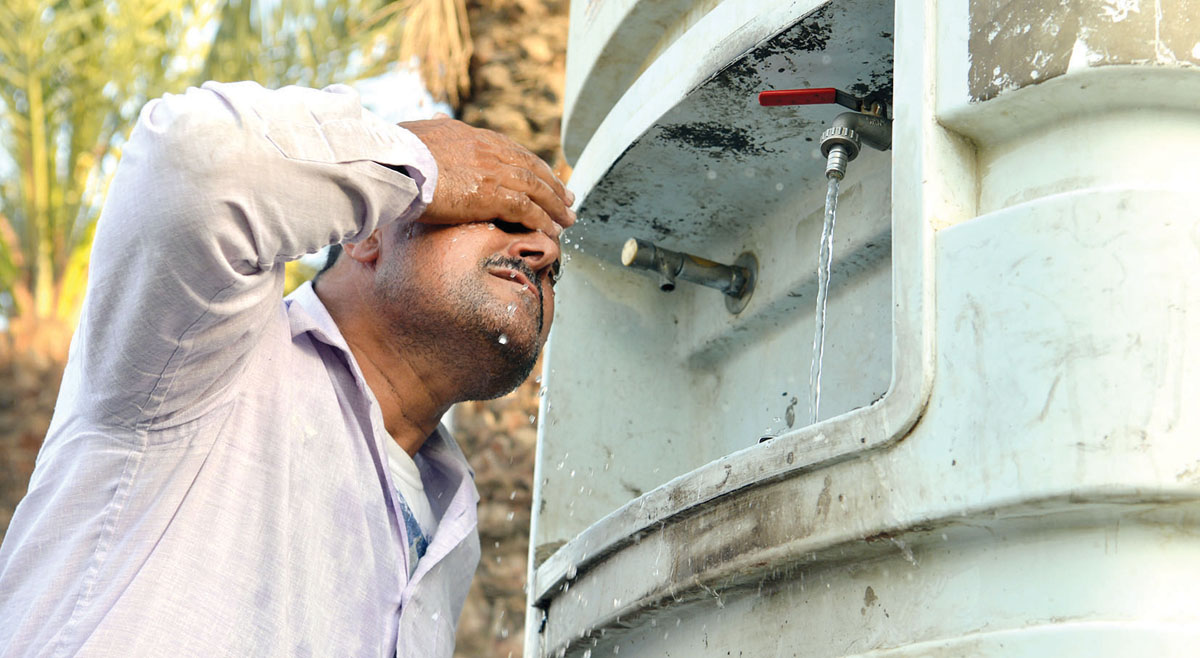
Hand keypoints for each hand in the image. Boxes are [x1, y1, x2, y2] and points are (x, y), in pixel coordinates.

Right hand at [399, 116, 575, 236]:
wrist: (392, 162)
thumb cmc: (394, 153)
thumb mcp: (416, 132)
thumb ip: (431, 130)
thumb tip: (433, 118)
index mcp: (471, 135)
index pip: (510, 150)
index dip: (530, 164)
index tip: (542, 175)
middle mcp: (488, 150)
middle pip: (530, 167)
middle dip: (552, 184)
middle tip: (567, 198)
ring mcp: (492, 171)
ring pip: (536, 188)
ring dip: (555, 206)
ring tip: (568, 220)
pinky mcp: (491, 194)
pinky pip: (526, 209)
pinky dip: (542, 221)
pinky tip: (552, 231)